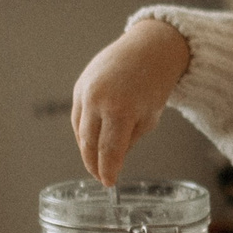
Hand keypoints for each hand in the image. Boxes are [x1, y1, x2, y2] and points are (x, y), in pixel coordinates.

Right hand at [71, 17, 191, 184]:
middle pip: (88, 143)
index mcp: (119, 110)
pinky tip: (92, 141)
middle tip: (101, 176)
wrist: (148, 49)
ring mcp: (85, 91)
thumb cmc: (154, 84)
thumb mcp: (149, 119)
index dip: (107, 171)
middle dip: (94, 164)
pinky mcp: (79, 86)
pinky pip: (77, 116)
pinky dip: (83, 131)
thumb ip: (129, 141)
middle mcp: (97, 100)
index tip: (109, 183)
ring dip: (86, 149)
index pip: (108, 151)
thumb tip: (113, 160)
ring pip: (79, 131)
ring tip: (96, 162)